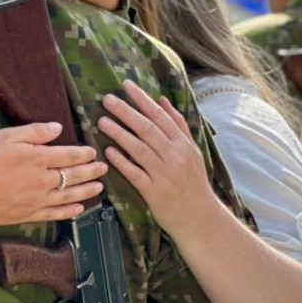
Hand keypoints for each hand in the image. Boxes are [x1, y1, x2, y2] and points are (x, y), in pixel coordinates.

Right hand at [0, 121, 105, 225]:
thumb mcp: (5, 137)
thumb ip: (34, 132)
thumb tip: (58, 128)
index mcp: (38, 158)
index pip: (69, 155)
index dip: (83, 153)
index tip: (94, 151)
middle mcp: (43, 180)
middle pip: (74, 175)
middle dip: (91, 171)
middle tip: (103, 168)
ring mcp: (37, 200)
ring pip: (70, 195)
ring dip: (87, 190)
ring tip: (99, 187)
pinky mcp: (29, 214)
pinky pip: (56, 214)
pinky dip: (70, 211)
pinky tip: (79, 209)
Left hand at [97, 80, 219, 236]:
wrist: (199, 217)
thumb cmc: (192, 181)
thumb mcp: (192, 150)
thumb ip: (177, 124)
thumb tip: (162, 100)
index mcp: (183, 144)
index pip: (160, 116)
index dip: (142, 99)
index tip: (126, 85)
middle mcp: (175, 156)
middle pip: (147, 129)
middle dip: (126, 112)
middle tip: (107, 99)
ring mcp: (164, 174)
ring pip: (139, 149)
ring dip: (119, 133)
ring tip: (102, 121)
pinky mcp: (154, 191)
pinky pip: (135, 173)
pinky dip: (122, 161)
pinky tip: (108, 151)